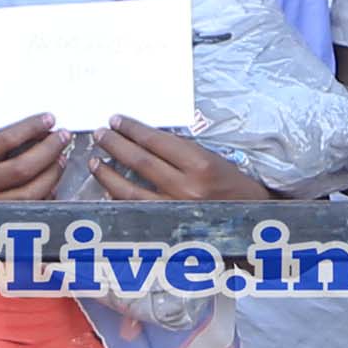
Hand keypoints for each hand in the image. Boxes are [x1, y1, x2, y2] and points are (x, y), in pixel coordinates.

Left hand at [93, 118, 263, 203]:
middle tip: (100, 133)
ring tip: (95, 160)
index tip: (117, 120)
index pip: (157, 141)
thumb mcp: (214, 159)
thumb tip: (146, 139)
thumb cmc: (234, 185)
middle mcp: (186, 188)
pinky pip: (135, 211)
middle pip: (140, 162)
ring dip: (108, 174)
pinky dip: (119, 199)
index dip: (133, 129)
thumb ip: (182, 151)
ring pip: (130, 190)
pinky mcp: (168, 227)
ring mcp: (174, 210)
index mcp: (201, 165)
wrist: (252, 220)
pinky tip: (108, 189)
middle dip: (116, 145)